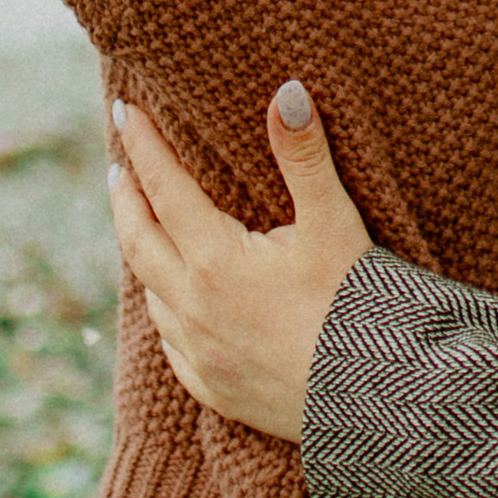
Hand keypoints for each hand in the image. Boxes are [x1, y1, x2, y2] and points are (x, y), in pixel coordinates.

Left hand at [107, 82, 374, 441]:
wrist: (378, 406)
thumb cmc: (359, 307)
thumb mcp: (333, 223)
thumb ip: (304, 156)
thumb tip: (286, 90)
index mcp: (215, 261)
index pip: (164, 188)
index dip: (143, 147)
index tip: (124, 110)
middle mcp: (195, 309)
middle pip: (139, 242)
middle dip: (126, 200)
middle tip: (118, 168)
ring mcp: (202, 356)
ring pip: (153, 295)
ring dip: (143, 255)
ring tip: (143, 228)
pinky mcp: (217, 392)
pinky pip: (172, 347)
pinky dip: (165, 312)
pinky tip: (171, 304)